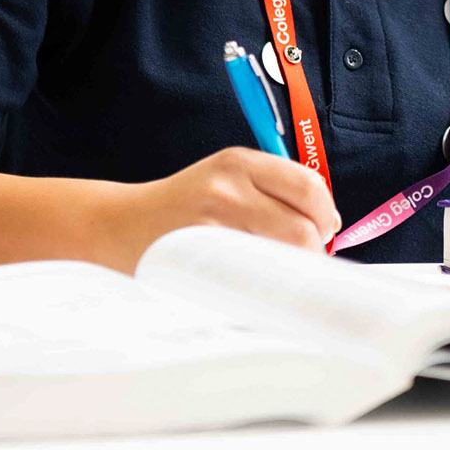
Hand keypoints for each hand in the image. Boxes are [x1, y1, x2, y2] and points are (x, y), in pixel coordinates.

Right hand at [115, 148, 340, 267]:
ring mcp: (214, 224)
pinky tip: (257, 286)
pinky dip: (267, 286)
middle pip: (303, 227)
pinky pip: (255, 278)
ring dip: (292, 271)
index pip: (309, 186)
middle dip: (314, 250)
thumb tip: (328, 225)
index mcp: (240, 162)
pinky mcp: (202, 258)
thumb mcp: (225, 179)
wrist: (121, 225)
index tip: (323, 231)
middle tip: (304, 261)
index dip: (324, 215)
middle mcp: (228, 187)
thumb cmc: (184, 208)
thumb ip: (273, 191)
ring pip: (283, 256)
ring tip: (280, 274)